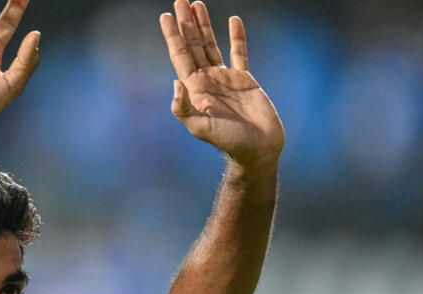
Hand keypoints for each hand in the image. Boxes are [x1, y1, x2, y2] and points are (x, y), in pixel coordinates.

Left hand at [160, 1, 283, 168]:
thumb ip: (184, 108)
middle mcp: (207, 80)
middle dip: (186, 24)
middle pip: (193, 45)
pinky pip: (239, 52)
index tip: (166, 16)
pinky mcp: (245, 79)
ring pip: (212, 44)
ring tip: (197, 4)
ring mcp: (225, 78)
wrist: (257, 150)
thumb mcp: (201, 128)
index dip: (173, 36)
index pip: (180, 56)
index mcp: (194, 89)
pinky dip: (237, 36)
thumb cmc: (229, 142)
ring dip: (204, 25)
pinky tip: (233, 20)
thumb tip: (176, 83)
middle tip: (180, 1)